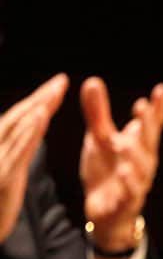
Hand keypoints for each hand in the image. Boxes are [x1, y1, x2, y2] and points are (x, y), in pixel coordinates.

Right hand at [0, 74, 68, 241]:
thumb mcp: (6, 179)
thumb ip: (13, 158)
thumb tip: (23, 140)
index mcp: (0, 150)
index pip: (19, 121)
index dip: (37, 102)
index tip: (56, 87)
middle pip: (19, 117)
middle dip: (40, 97)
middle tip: (61, 79)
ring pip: (18, 128)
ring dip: (37, 107)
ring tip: (54, 90)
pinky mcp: (3, 176)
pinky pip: (19, 149)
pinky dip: (30, 131)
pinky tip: (41, 116)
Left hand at [79, 77, 162, 253]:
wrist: (106, 212)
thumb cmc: (107, 171)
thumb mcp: (99, 139)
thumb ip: (98, 113)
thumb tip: (93, 80)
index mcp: (139, 145)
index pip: (152, 125)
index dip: (158, 109)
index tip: (160, 90)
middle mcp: (143, 162)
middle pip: (148, 142)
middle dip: (147, 126)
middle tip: (143, 107)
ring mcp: (137, 182)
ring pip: (141, 168)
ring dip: (135, 155)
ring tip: (126, 142)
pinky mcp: (126, 201)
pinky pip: (130, 192)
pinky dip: (128, 183)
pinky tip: (124, 172)